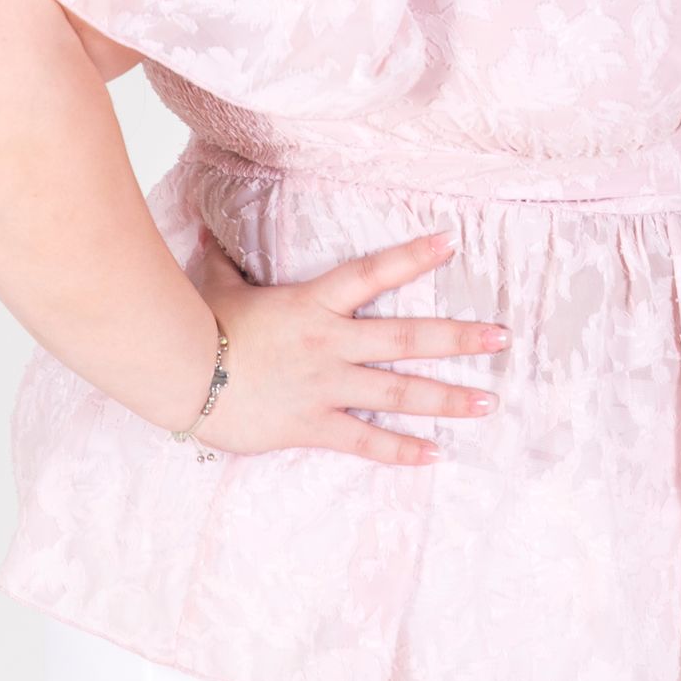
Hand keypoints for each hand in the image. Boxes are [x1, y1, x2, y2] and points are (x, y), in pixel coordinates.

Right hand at [185, 226, 507, 465]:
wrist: (179, 373)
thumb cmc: (198, 326)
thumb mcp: (217, 283)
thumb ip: (224, 258)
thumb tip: (206, 225)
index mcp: (313, 303)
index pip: (373, 272)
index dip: (413, 256)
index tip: (452, 243)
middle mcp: (330, 342)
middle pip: (407, 338)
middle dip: (458, 338)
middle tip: (501, 338)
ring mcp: (325, 386)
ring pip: (398, 392)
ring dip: (447, 398)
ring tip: (487, 402)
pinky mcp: (312, 425)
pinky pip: (364, 442)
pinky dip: (400, 451)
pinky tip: (433, 455)